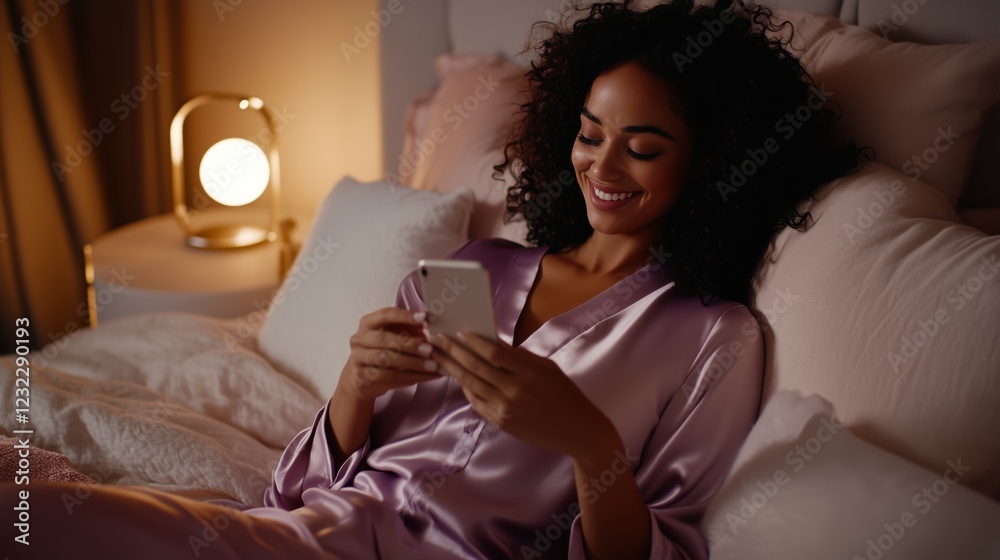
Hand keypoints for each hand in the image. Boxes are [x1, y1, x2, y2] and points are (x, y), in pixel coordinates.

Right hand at [337, 307, 440, 400]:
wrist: (361, 379)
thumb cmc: (383, 351)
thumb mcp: (393, 336)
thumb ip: (408, 328)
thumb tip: (429, 322)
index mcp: (367, 323)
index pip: (385, 315)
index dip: (404, 316)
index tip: (425, 317)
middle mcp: (359, 339)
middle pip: (384, 339)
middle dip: (410, 344)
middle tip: (430, 350)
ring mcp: (357, 358)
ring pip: (386, 360)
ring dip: (412, 364)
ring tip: (432, 366)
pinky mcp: (361, 376)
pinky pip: (387, 377)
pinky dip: (409, 377)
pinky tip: (424, 377)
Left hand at [430, 331, 614, 459]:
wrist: (577, 430)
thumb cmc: (565, 394)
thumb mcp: (547, 368)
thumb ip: (519, 357)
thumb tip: (492, 342)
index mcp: (529, 371)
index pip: (493, 352)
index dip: (473, 341)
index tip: (459, 332)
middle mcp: (515, 390)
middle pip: (476, 367)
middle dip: (453, 352)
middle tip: (437, 340)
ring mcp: (507, 408)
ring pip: (472, 385)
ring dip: (453, 369)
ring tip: (440, 357)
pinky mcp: (502, 422)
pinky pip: (477, 403)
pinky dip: (466, 389)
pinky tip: (459, 378)